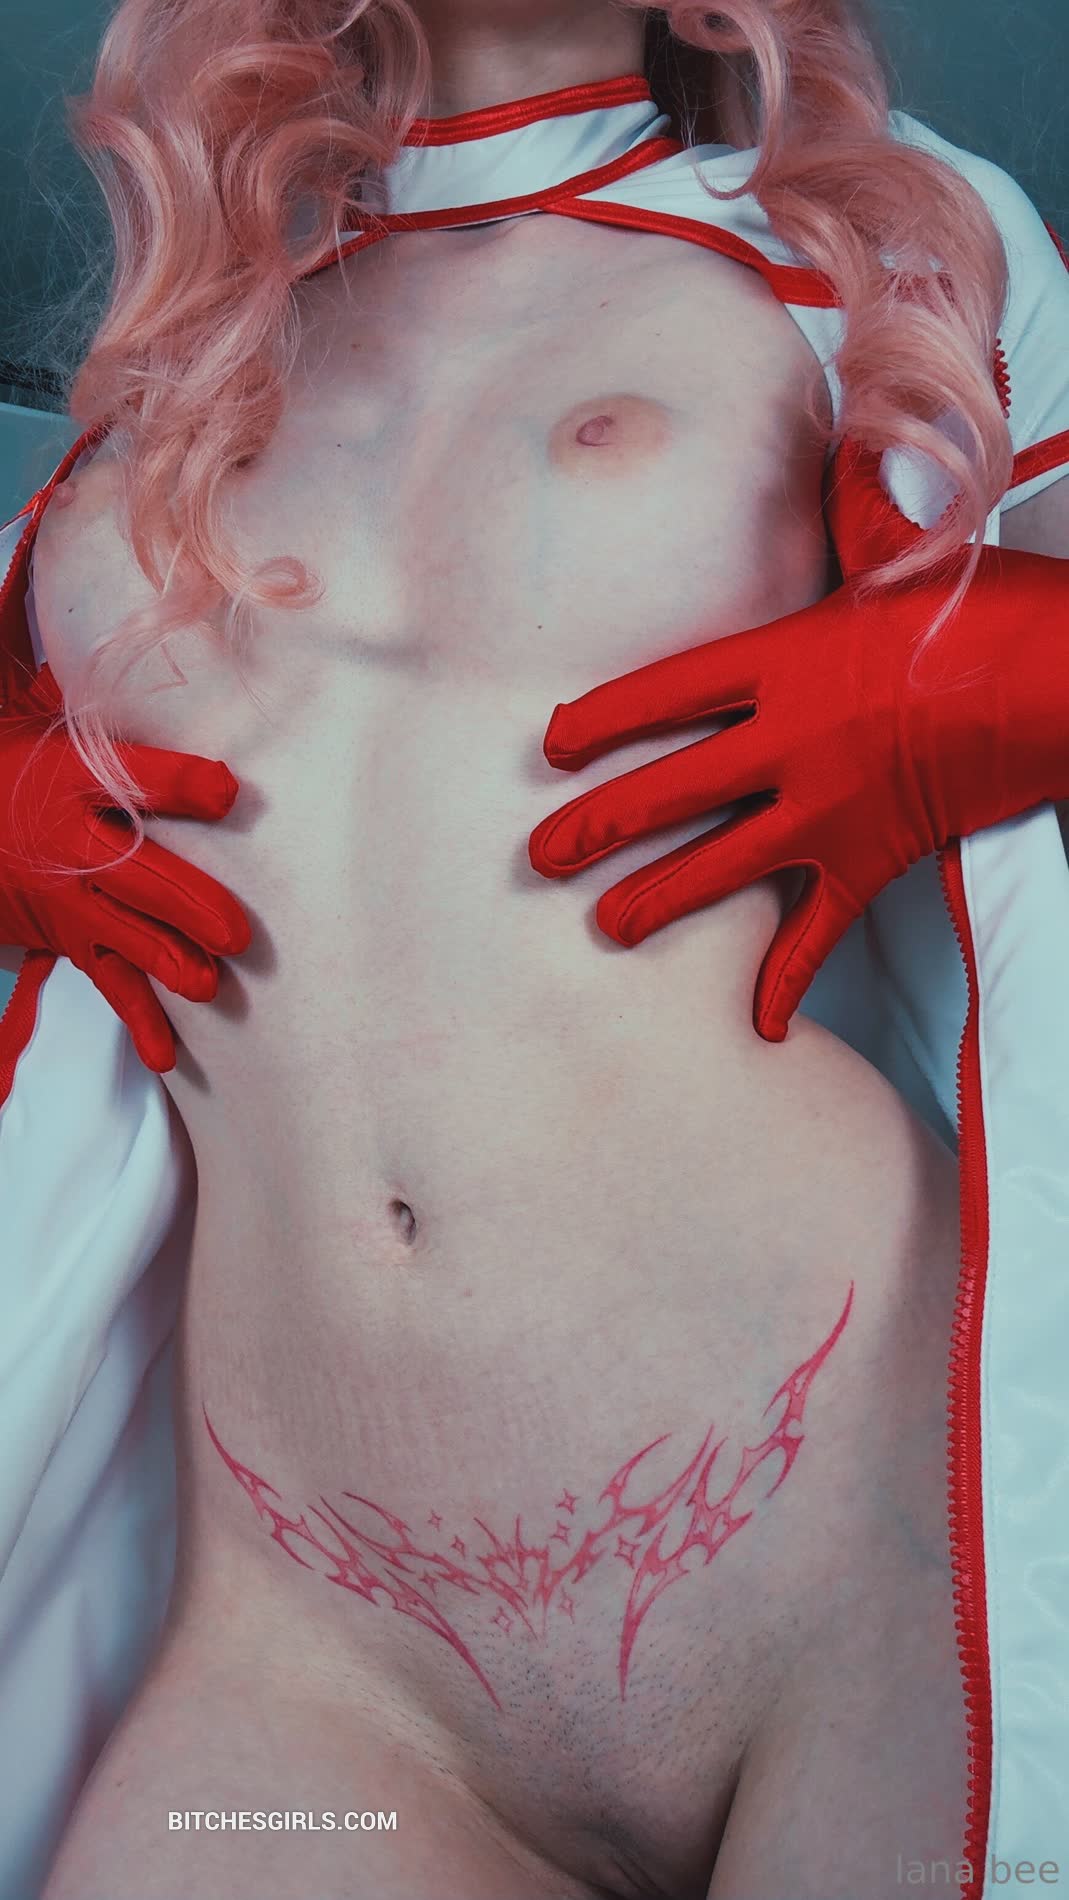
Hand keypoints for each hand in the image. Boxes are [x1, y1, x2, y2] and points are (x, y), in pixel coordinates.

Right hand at [0, 666, 250, 1070]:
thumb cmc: (33, 777)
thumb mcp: (73, 751)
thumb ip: (144, 763)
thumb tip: (225, 782)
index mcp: (72, 782)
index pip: (131, 778)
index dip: (178, 785)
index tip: (225, 791)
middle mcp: (72, 845)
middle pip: (135, 873)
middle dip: (186, 903)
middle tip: (235, 932)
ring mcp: (72, 900)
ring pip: (126, 934)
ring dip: (167, 962)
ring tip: (206, 987)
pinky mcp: (74, 939)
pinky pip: (109, 981)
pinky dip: (139, 1019)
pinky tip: (165, 1055)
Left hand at [528, 546, 1068, 1039]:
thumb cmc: (998, 611)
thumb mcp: (905, 564)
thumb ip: (848, 546)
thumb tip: (837, 462)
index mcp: (791, 656)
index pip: (669, 690)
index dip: (605, 720)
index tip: (554, 745)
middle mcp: (795, 737)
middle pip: (673, 788)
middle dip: (601, 824)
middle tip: (542, 854)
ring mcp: (831, 806)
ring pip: (723, 864)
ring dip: (658, 900)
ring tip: (604, 926)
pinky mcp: (876, 857)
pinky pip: (820, 931)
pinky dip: (788, 979)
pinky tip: (756, 1024)